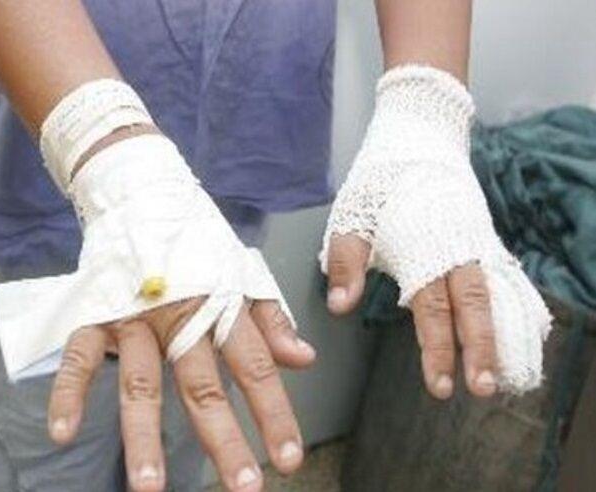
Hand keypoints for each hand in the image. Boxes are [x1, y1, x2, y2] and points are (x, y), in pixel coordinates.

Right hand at [0, 116, 315, 489]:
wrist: (141, 191)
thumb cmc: (195, 240)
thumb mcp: (240, 272)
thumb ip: (269, 319)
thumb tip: (304, 359)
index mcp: (220, 305)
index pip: (255, 367)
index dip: (274, 413)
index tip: (289, 458)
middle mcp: (181, 315)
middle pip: (202, 385)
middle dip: (223, 439)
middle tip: (243, 486)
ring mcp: (135, 316)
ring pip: (140, 382)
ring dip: (144, 436)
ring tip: (151, 487)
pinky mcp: (96, 312)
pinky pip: (80, 355)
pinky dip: (69, 392)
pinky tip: (63, 432)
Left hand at [321, 65, 550, 397]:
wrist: (420, 135)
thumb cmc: (381, 179)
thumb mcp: (353, 218)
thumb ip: (347, 263)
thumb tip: (340, 308)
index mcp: (422, 252)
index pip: (432, 312)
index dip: (438, 351)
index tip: (440, 386)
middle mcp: (455, 252)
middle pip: (472, 310)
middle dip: (479, 352)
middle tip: (482, 390)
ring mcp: (473, 242)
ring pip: (493, 295)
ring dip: (498, 334)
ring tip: (503, 369)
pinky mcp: (481, 234)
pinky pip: (503, 275)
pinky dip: (510, 304)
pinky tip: (518, 327)